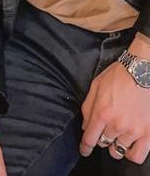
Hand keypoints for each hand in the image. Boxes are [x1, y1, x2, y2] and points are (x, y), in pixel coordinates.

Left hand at [80, 35, 149, 164]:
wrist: (141, 72)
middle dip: (101, 138)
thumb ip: (88, 108)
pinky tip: (129, 145)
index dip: (85, 147)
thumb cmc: (118, 76)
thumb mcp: (96, 86)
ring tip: (118, 135)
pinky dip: (131, 153)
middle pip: (104, 143)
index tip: (84, 150)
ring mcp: (133, 131)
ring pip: (119, 150)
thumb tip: (85, 126)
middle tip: (105, 130)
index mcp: (102, 112)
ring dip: (116, 144)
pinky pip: (138, 155)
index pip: (90, 138)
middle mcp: (117, 124)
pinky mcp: (148, 134)